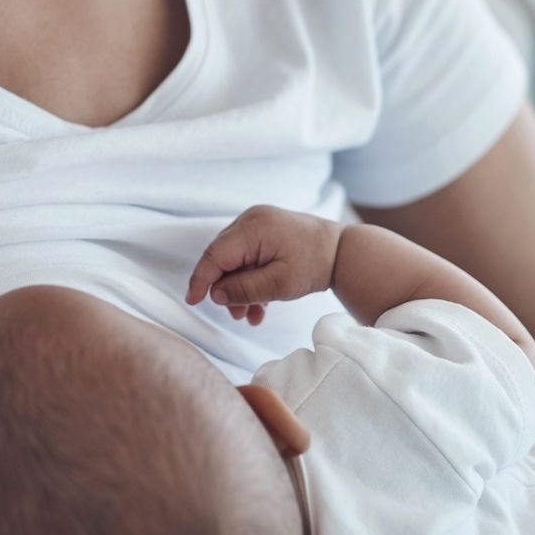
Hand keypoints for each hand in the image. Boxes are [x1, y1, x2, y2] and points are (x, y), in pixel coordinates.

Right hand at [185, 204, 344, 324]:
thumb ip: (244, 289)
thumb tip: (215, 294)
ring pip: (233, 260)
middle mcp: (250, 220)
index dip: (201, 280)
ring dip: (239, 288)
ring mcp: (256, 223)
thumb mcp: (279, 284)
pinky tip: (260, 304)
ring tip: (251, 315)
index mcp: (253, 228)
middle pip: (222, 258)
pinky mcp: (263, 231)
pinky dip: (249, 279)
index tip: (192, 301)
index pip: (215, 255)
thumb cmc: (315, 264)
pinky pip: (246, 256)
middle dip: (226, 289)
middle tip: (237, 315)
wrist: (342, 250)